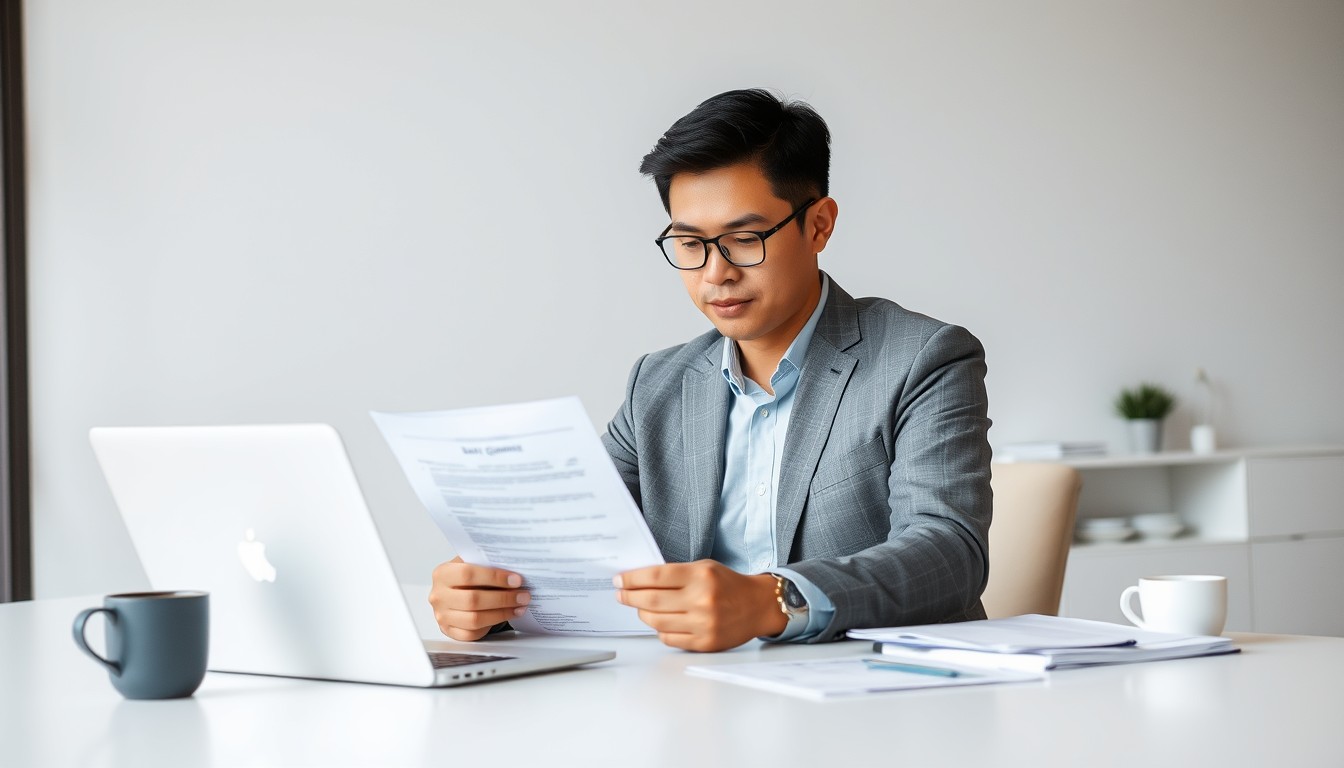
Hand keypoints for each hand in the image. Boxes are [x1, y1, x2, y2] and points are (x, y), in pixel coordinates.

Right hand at [428, 557, 530, 641]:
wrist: (451, 593)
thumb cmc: (465, 578)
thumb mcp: (471, 564)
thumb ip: (486, 564)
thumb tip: (515, 566)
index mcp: (442, 574)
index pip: (467, 574)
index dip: (494, 577)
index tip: (516, 580)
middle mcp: (439, 596)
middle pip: (473, 599)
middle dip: (503, 598)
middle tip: (523, 595)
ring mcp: (442, 616)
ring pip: (475, 619)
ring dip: (502, 613)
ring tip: (519, 607)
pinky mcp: (450, 631)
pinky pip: (472, 633)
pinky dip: (492, 624)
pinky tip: (507, 615)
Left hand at [614, 560, 786, 651]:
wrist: (758, 605)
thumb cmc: (728, 584)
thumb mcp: (704, 568)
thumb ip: (675, 574)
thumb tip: (639, 582)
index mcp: (700, 576)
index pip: (656, 576)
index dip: (632, 578)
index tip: (619, 579)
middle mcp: (702, 600)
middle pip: (651, 600)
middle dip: (630, 597)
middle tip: (620, 594)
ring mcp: (703, 624)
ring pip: (656, 622)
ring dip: (642, 613)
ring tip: (640, 607)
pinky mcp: (705, 643)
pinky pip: (669, 638)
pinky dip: (659, 630)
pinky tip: (660, 622)